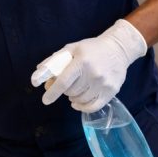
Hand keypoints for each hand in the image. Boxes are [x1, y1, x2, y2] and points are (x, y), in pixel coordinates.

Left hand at [30, 19, 146, 112]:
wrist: (118, 49)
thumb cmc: (91, 49)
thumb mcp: (72, 49)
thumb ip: (55, 60)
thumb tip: (38, 73)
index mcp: (82, 62)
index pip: (64, 82)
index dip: (53, 92)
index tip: (45, 100)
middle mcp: (93, 74)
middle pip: (71, 92)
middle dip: (64, 90)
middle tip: (66, 84)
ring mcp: (103, 84)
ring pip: (80, 100)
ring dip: (73, 97)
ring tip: (75, 89)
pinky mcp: (111, 92)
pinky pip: (93, 107)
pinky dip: (83, 107)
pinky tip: (78, 102)